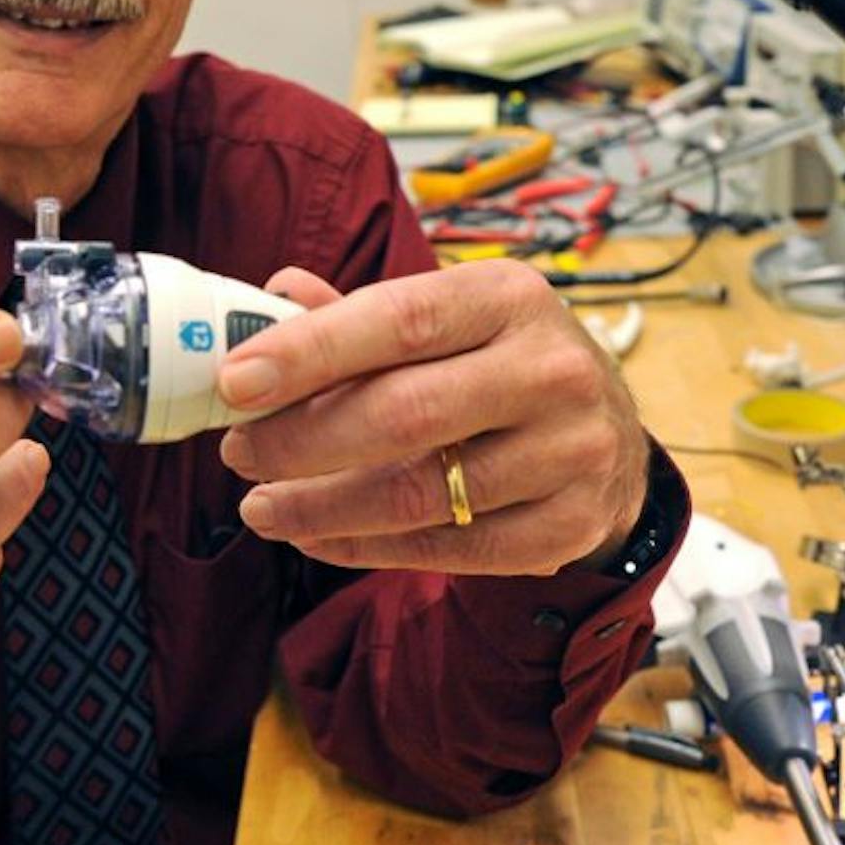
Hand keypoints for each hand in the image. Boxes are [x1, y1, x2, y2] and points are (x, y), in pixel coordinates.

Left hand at [216, 259, 646, 575]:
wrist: (610, 438)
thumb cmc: (500, 367)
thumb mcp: (451, 321)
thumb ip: (361, 318)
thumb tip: (276, 294)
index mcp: (510, 297)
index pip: (400, 319)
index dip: (310, 350)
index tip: (235, 381)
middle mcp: (552, 370)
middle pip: (405, 413)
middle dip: (301, 440)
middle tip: (238, 454)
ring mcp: (570, 452)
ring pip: (420, 494)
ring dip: (321, 507)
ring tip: (261, 506)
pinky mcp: (568, 525)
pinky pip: (449, 549)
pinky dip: (367, 547)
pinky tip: (317, 537)